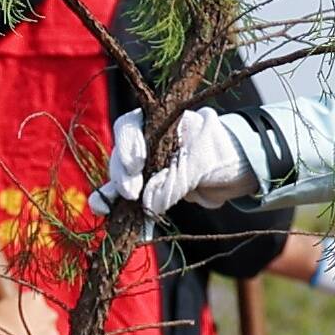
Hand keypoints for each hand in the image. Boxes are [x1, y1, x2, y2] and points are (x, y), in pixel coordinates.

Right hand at [99, 108, 256, 217]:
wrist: (230, 171)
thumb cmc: (218, 154)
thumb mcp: (202, 162)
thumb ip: (177, 179)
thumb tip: (149, 203)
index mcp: (158, 122)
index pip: (132, 126)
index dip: (128, 144)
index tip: (136, 164)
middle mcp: (145, 141)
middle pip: (122, 153)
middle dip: (122, 173)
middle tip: (131, 192)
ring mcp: (143, 165)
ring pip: (119, 175)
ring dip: (112, 191)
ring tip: (105, 208)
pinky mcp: (143, 187)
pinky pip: (123, 195)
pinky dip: (114, 204)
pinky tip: (105, 211)